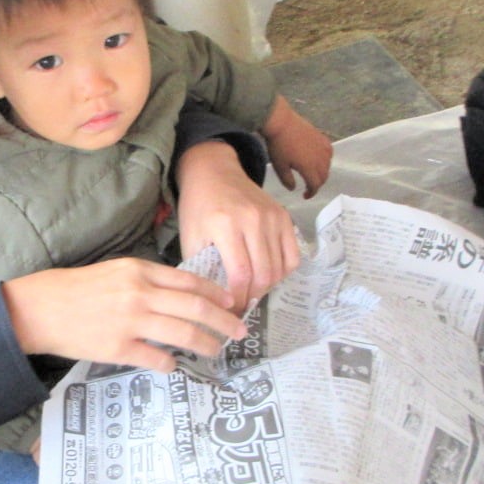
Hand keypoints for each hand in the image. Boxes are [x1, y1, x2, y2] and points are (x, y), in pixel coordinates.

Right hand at [3, 259, 245, 371]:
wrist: (41, 308)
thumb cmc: (78, 289)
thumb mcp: (116, 271)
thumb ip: (148, 280)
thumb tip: (182, 296)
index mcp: (140, 271)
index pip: (189, 282)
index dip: (215, 294)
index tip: (231, 303)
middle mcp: (139, 294)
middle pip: (196, 308)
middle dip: (224, 321)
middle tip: (239, 331)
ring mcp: (130, 322)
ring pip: (183, 334)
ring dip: (205, 344)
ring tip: (215, 350)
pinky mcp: (118, 348)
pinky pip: (157, 359)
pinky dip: (171, 364)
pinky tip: (174, 366)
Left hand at [173, 139, 301, 308]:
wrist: (214, 172)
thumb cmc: (198, 207)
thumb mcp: (190, 237)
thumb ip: (201, 267)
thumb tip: (214, 300)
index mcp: (225, 225)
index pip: (240, 274)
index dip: (238, 299)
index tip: (231, 311)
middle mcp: (253, 220)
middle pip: (263, 274)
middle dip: (253, 296)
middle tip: (242, 305)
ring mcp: (272, 217)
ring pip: (279, 268)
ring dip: (267, 287)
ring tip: (252, 291)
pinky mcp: (284, 216)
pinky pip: (292, 255)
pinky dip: (283, 272)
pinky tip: (268, 274)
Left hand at [262, 96, 332, 197]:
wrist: (281, 122)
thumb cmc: (278, 145)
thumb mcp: (279, 167)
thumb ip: (287, 180)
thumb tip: (294, 189)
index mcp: (309, 168)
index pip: (315, 185)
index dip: (311, 193)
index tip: (305, 195)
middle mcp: (320, 159)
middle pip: (324, 177)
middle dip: (317, 184)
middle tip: (309, 186)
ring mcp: (322, 147)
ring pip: (328, 165)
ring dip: (322, 172)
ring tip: (313, 174)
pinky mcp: (322, 137)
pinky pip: (329, 152)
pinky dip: (326, 159)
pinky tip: (319, 159)